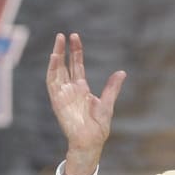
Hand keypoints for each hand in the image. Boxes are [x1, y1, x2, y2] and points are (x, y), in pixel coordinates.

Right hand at [46, 33, 125, 174]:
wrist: (90, 140)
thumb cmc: (98, 125)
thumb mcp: (108, 103)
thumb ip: (112, 87)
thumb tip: (122, 72)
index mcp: (82, 88)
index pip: (77, 65)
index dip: (76, 52)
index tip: (75, 38)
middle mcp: (71, 89)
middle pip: (65, 65)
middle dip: (64, 50)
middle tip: (64, 35)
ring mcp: (63, 94)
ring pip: (57, 70)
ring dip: (56, 56)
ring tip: (58, 41)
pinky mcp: (57, 100)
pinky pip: (52, 82)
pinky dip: (52, 70)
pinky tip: (54, 57)